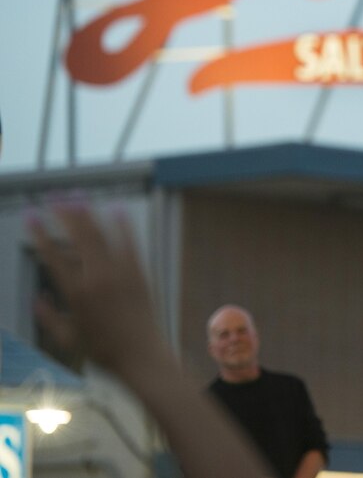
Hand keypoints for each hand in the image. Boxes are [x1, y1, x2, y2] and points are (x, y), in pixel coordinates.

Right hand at [30, 203, 169, 380]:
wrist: (142, 357)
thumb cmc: (102, 352)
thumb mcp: (66, 339)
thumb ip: (47, 317)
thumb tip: (35, 297)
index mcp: (75, 294)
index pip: (52, 256)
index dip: (39, 233)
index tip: (29, 215)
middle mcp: (97, 279)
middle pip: (78, 238)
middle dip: (64, 214)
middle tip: (53, 197)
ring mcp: (122, 274)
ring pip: (103, 236)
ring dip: (89, 214)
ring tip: (77, 196)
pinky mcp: (140, 274)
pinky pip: (131, 244)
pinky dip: (124, 225)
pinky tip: (117, 208)